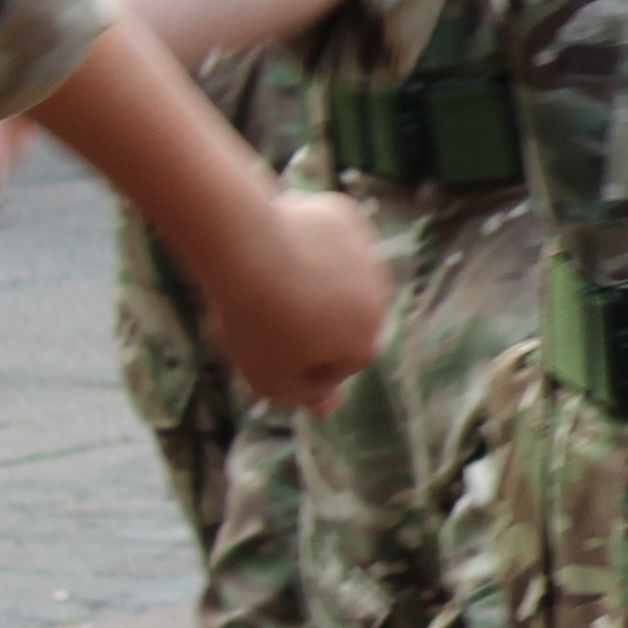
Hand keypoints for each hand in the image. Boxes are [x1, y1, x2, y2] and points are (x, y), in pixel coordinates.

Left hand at [204, 185, 382, 413]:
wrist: (248, 247)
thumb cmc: (256, 321)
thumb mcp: (268, 379)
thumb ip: (303, 396)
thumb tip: (329, 408)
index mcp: (363, 345)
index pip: (337, 364)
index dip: (299, 358)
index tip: (266, 345)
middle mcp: (379, 302)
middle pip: (343, 318)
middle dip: (313, 317)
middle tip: (264, 311)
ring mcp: (367, 258)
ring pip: (339, 275)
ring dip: (312, 279)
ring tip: (267, 275)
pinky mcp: (348, 219)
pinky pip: (328, 235)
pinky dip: (308, 239)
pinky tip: (277, 241)